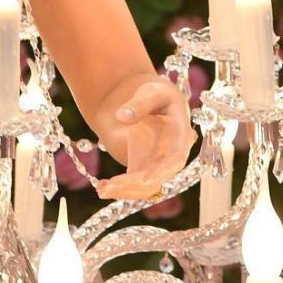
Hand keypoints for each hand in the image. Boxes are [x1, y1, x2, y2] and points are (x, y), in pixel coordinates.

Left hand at [95, 77, 192, 201]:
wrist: (147, 102)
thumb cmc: (155, 94)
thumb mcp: (151, 91)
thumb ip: (139, 103)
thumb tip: (122, 116)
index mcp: (180, 135)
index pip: (175, 157)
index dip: (162, 170)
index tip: (145, 179)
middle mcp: (172, 156)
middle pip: (158, 178)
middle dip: (136, 185)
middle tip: (112, 186)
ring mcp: (158, 165)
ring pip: (146, 187)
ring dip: (125, 191)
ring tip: (102, 190)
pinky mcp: (143, 170)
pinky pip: (134, 186)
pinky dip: (120, 189)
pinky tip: (101, 188)